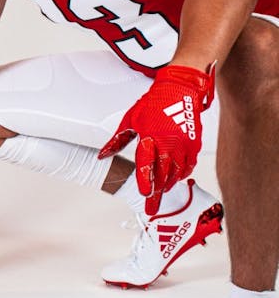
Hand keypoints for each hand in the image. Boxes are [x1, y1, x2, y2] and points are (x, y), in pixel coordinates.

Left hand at [99, 64, 213, 213]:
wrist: (179, 90)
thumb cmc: (154, 103)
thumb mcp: (130, 119)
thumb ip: (118, 140)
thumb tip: (103, 154)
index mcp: (149, 137)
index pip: (145, 165)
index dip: (144, 181)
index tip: (143, 194)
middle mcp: (168, 143)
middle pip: (162, 175)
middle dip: (156, 193)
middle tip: (151, 207)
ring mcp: (183, 145)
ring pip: (176, 173)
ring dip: (167, 185)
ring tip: (160, 192)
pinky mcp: (193, 145)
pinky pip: (188, 166)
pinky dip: (181, 175)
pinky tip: (175, 179)